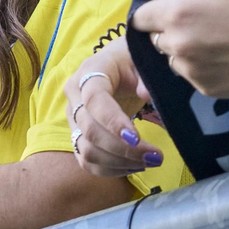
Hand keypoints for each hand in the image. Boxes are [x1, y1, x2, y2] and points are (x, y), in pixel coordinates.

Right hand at [65, 40, 162, 176]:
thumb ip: (145, 75)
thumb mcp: (142, 59)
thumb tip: (145, 94)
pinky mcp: (77, 134)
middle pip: (90, 130)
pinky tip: (134, 166)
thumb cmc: (132, 59)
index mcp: (90, 70)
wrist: (118, 63)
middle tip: (155, 156)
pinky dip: (110, 170)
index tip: (137, 138)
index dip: (113, 121)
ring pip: (87, 150)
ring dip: (119, 163)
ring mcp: (74, 117)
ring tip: (149, 161)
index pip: (94, 99)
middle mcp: (75, 95)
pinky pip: (86, 160)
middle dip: (123, 149)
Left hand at [129, 0, 228, 97]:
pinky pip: (191, 75)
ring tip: (219, 38)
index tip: (179, 5)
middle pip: (155, 38)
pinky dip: (201, 66)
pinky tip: (227, 56)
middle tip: (206, 19)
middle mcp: (178, 46)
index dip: (157, 9)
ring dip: (184, 49)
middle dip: (171, 28)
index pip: (140, 17)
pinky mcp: (207, 90)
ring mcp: (192, 72)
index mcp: (177, 14)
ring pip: (173, 58)